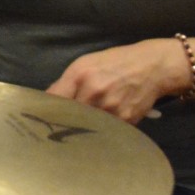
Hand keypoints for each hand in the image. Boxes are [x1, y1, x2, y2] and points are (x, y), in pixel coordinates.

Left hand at [45, 39, 186, 123]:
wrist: (151, 67)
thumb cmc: (115, 63)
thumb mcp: (86, 63)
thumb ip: (66, 83)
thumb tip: (48, 101)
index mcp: (80, 75)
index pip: (54, 100)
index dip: (47, 112)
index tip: (43, 120)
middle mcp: (93, 92)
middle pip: (69, 117)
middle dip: (64, 123)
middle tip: (61, 129)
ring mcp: (110, 108)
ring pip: (87, 127)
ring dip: (83, 130)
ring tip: (81, 130)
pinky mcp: (125, 121)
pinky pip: (106, 132)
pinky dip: (101, 132)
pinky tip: (100, 129)